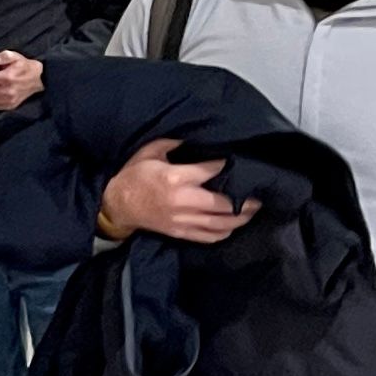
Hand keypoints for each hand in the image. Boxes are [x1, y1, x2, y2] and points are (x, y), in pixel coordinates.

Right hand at [97, 138, 258, 244]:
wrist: (116, 205)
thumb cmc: (132, 176)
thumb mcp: (150, 151)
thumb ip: (174, 144)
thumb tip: (197, 139)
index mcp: (176, 178)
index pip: (213, 171)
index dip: (229, 166)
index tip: (240, 162)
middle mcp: (184, 201)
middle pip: (225, 203)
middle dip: (246, 199)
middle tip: (259, 193)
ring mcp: (183, 220)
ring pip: (222, 224)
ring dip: (241, 218)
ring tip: (252, 209)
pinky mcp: (181, 233)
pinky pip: (210, 236)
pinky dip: (225, 232)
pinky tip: (233, 225)